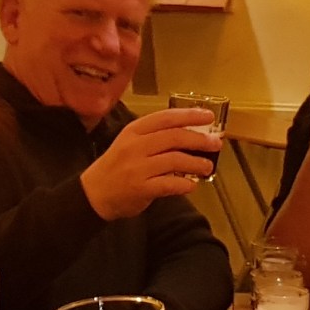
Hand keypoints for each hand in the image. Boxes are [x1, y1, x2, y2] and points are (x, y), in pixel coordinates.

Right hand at [81, 108, 221, 220]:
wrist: (94, 193)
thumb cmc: (117, 166)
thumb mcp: (130, 143)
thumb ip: (155, 137)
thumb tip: (191, 133)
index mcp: (134, 131)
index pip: (166, 118)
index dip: (189, 115)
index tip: (209, 116)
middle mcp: (135, 146)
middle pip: (174, 137)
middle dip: (199, 139)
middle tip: (216, 143)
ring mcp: (137, 168)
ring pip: (175, 160)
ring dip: (197, 163)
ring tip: (207, 166)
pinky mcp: (141, 188)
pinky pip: (169, 184)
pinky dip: (185, 184)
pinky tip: (192, 184)